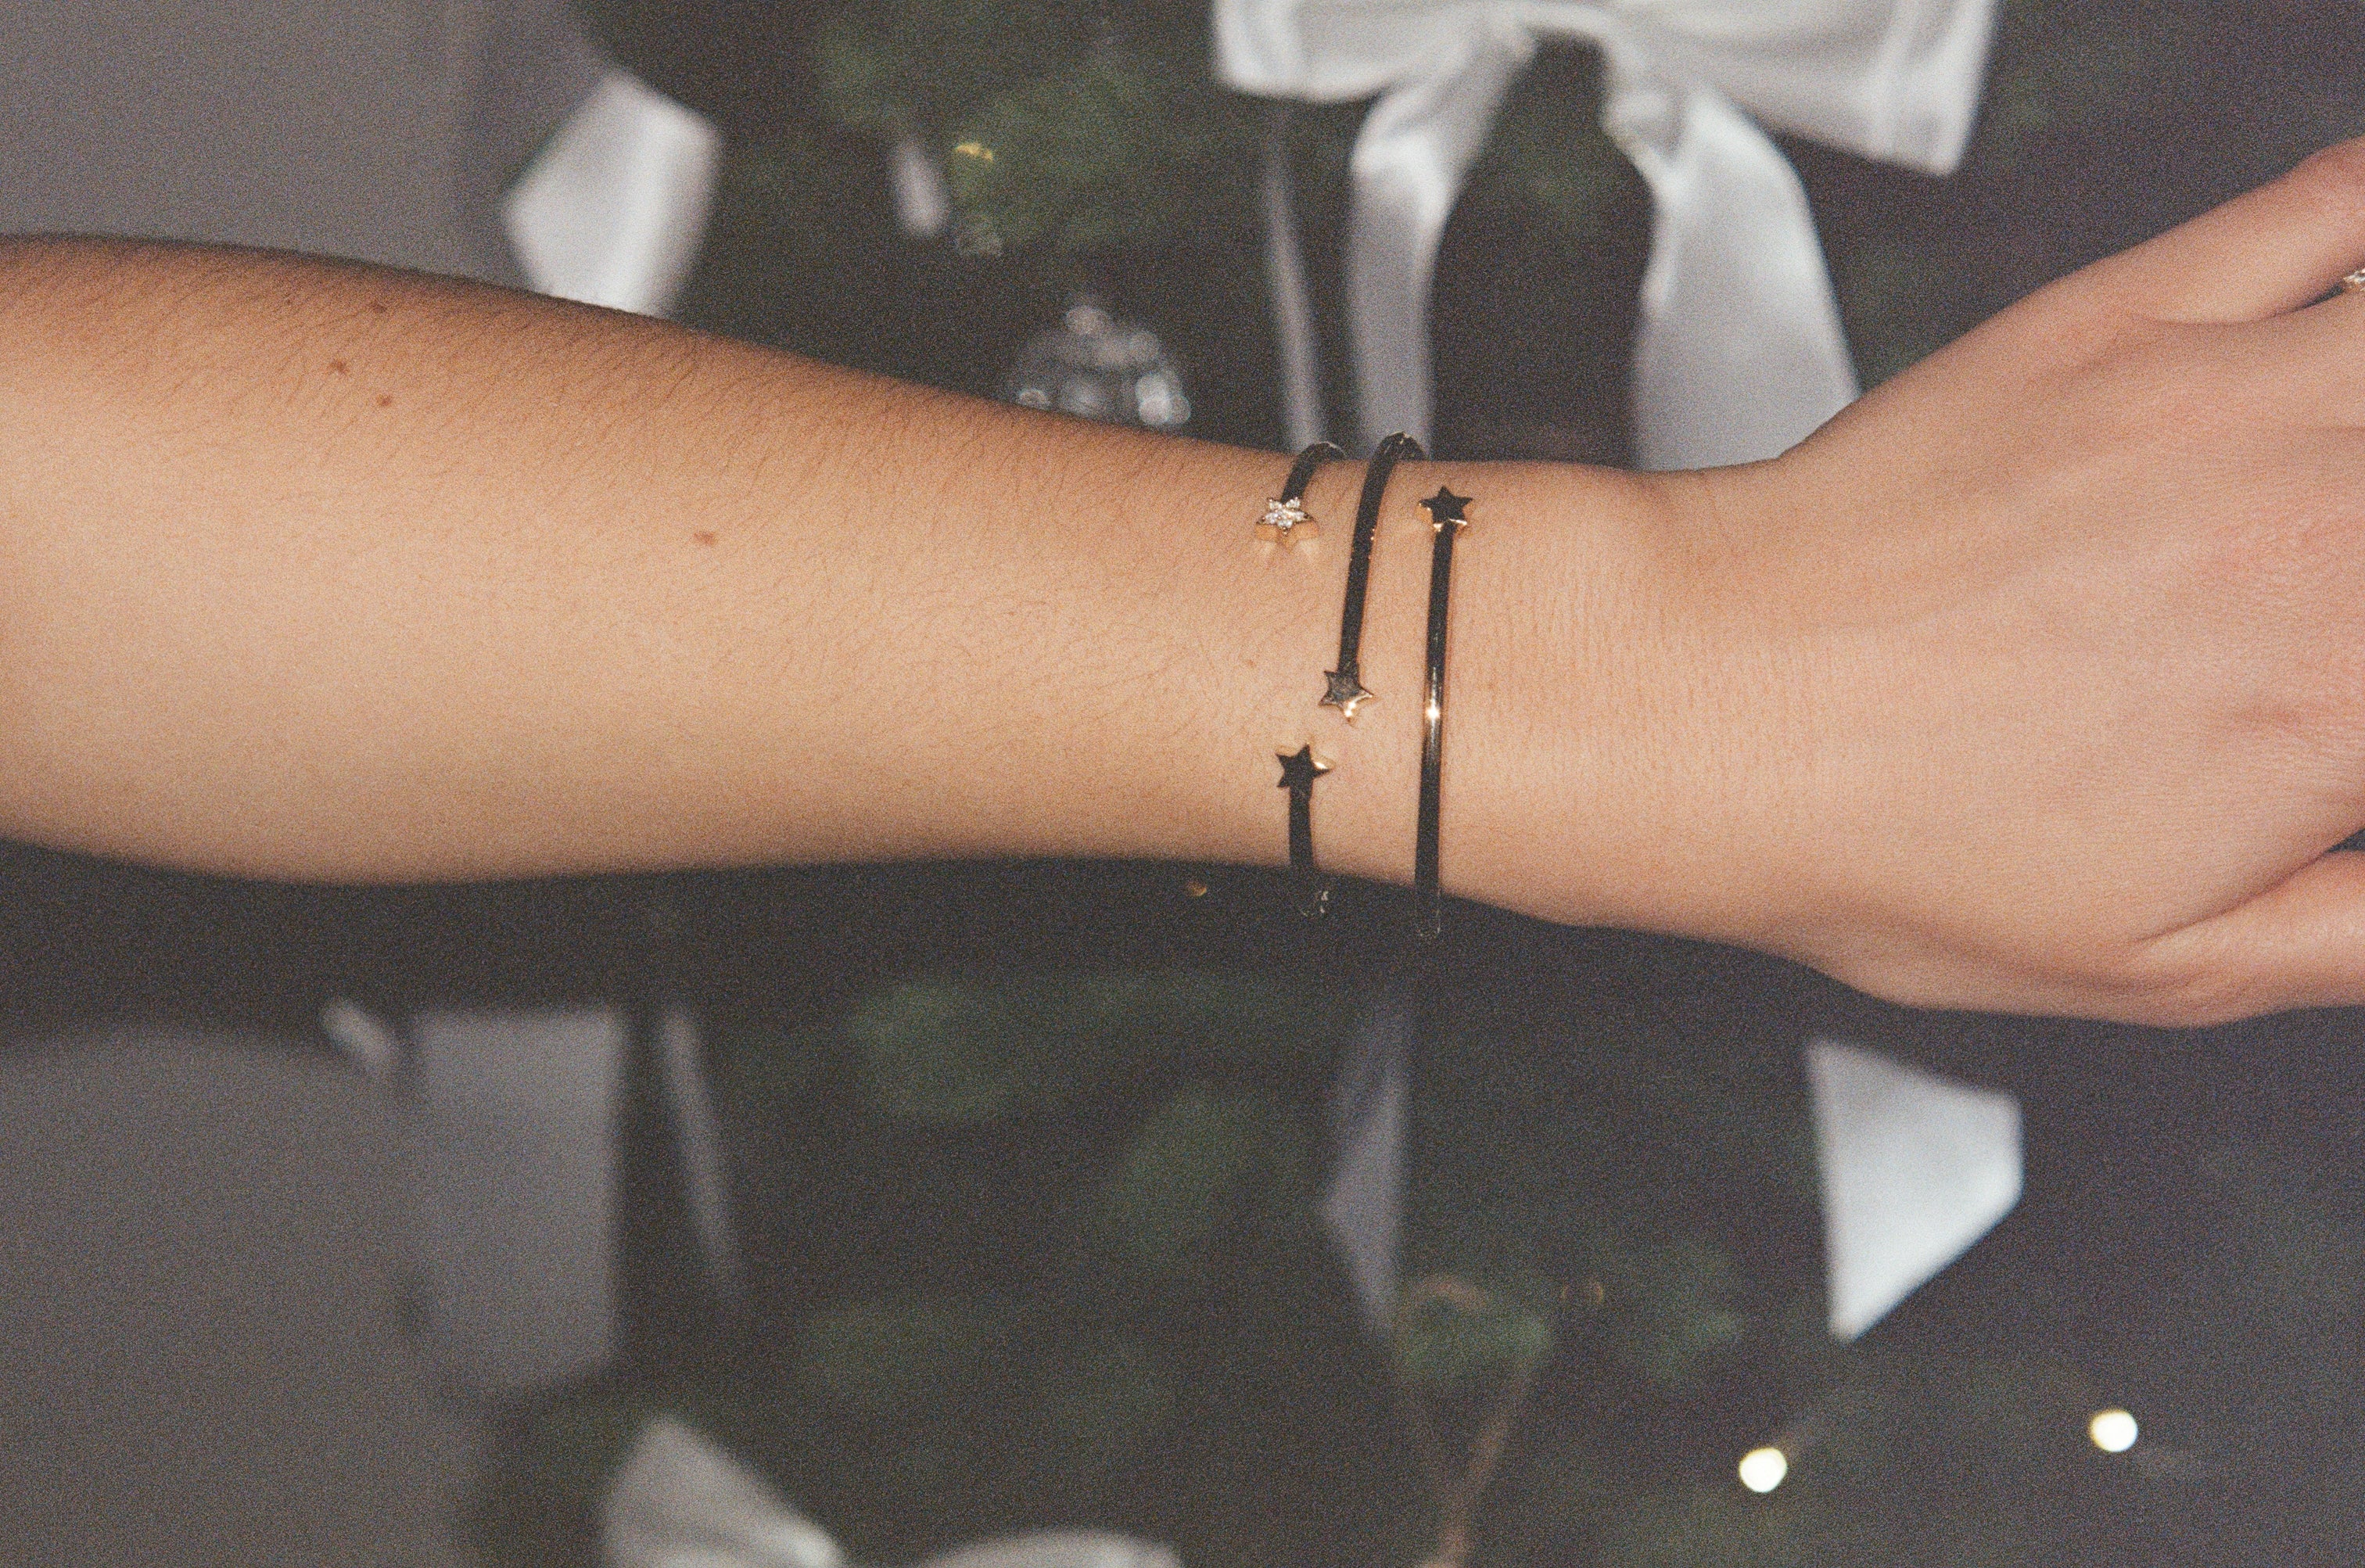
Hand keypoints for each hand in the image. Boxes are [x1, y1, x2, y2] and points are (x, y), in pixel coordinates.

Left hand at [1609, 138, 2364, 1022]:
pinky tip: (2361, 298)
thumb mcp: (2161, 967)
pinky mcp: (2132, 318)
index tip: (2359, 708)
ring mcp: (2239, 401)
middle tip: (2335, 604)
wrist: (1699, 703)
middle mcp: (2330, 533)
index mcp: (2348, 708)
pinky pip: (2336, 205)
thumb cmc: (1882, 836)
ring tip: (2340, 487)